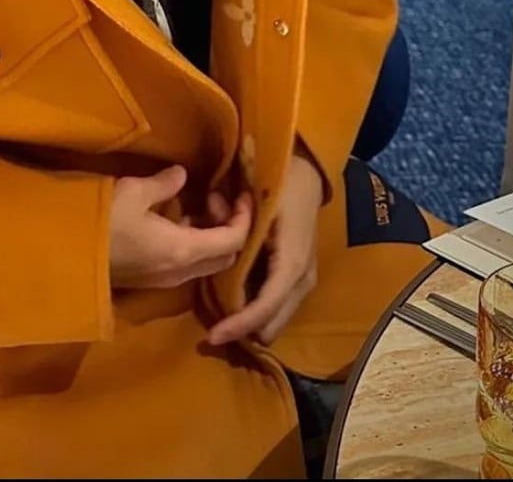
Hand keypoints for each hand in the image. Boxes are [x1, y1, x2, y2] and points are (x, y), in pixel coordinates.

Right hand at [109, 165, 253, 290]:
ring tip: (196, 205)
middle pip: (225, 256)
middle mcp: (181, 270)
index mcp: (184, 250)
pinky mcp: (152, 280)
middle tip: (213, 198)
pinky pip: (188, 265)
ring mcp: (166, 279)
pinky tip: (176, 221)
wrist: (69, 258)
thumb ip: (165, 184)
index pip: (233, 240)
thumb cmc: (105, 222)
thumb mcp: (135, 192)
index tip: (241, 193)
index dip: (244, 217)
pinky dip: (195, 244)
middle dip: (230, 227)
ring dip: (211, 236)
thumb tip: (182, 176)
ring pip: (207, 262)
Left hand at [206, 150, 322, 345]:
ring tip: (222, 309)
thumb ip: (231, 221)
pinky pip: (276, 308)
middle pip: (271, 326)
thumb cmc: (279, 187)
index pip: (264, 310)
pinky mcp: (301, 279)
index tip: (211, 336)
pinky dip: (257, 310)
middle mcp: (302, 281)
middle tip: (213, 323)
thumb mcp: (256, 204)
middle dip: (242, 328)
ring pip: (274, 322)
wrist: (304, 176)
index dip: (238, 325)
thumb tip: (208, 225)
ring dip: (249, 320)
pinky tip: (236, 296)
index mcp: (291, 265)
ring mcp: (305, 282)